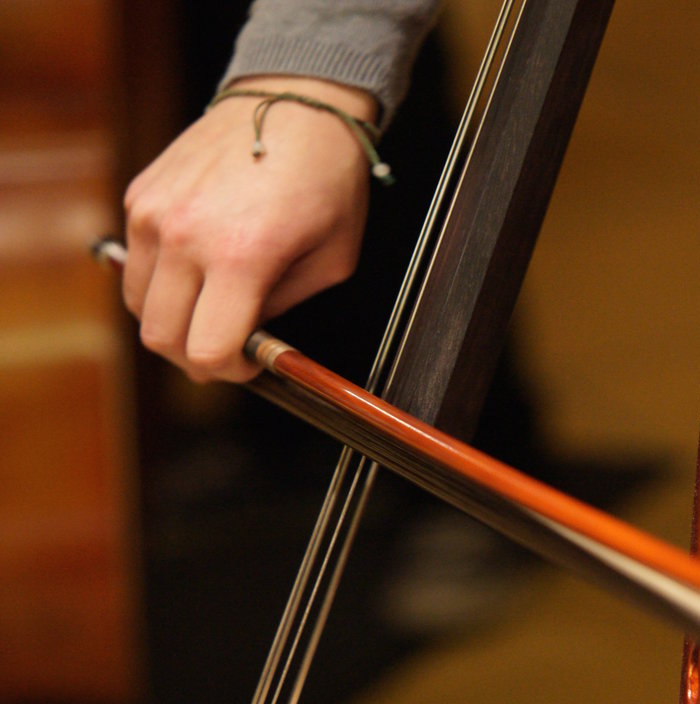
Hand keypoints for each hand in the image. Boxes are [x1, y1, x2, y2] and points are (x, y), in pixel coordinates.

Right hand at [122, 76, 378, 381]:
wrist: (295, 103)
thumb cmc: (325, 178)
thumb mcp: (332, 260)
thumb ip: (283, 308)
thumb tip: (250, 339)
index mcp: (241, 257)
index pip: (207, 351)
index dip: (228, 372)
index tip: (245, 363)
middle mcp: (186, 236)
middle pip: (161, 337)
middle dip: (195, 356)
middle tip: (226, 347)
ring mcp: (154, 213)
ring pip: (138, 305)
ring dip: (172, 320)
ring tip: (210, 308)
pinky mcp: (141, 195)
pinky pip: (135, 262)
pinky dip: (160, 279)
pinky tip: (196, 266)